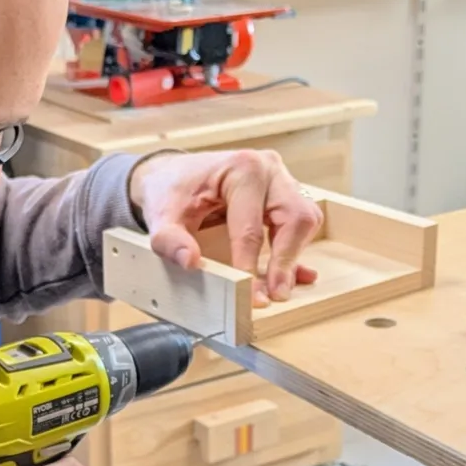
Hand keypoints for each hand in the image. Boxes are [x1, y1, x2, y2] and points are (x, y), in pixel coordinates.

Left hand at [128, 149, 321, 304]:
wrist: (173, 172)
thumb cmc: (170, 191)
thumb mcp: (161, 216)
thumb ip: (169, 240)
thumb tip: (189, 261)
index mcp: (241, 169)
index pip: (251, 228)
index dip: (250, 266)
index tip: (250, 297)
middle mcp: (268, 169)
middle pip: (295, 218)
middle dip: (286, 260)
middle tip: (276, 295)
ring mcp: (281, 178)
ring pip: (304, 219)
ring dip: (293, 254)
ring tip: (277, 286)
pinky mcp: (285, 191)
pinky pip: (301, 221)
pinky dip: (297, 249)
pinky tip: (297, 275)